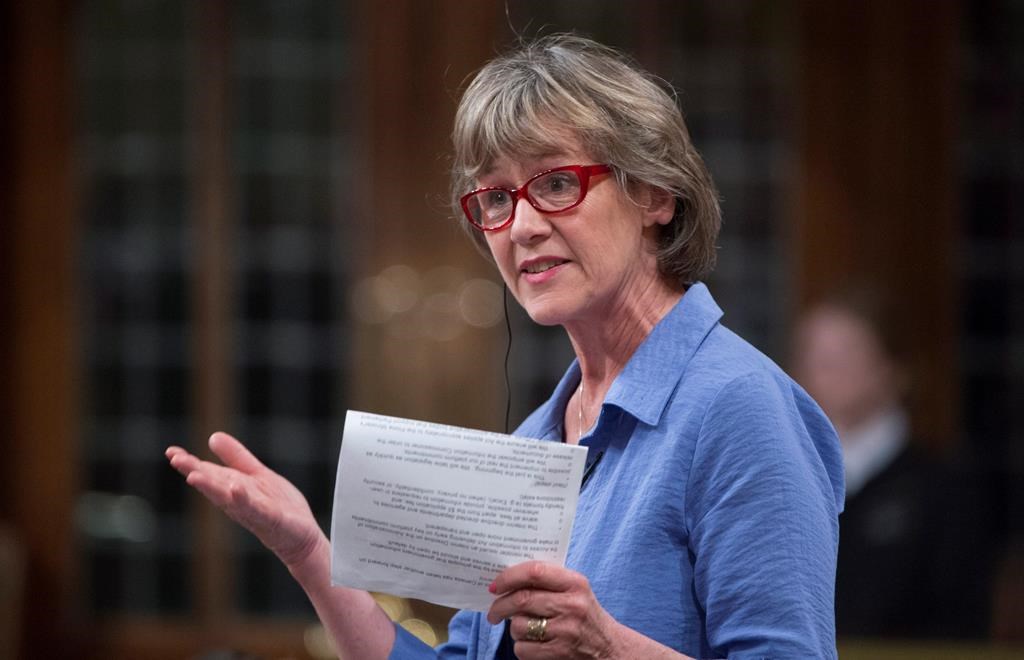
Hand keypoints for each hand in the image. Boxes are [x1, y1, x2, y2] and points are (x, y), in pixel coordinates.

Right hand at [166, 433, 323, 567]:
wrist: (302, 536)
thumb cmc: (278, 505)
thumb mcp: (257, 474)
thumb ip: (237, 458)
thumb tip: (212, 436)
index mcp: (233, 488)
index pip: (209, 474)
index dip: (190, 464)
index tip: (171, 452)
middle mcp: (239, 502)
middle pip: (214, 486)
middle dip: (194, 473)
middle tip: (175, 459)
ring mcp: (255, 512)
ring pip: (230, 499)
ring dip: (212, 488)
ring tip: (194, 475)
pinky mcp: (273, 520)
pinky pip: (258, 510)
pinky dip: (245, 501)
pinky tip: (236, 489)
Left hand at [486, 561, 622, 659]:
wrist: (610, 650)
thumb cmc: (585, 616)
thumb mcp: (576, 592)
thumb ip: (549, 581)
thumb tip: (507, 580)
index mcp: (575, 583)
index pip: (535, 571)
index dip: (509, 576)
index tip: (495, 585)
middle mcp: (572, 605)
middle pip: (522, 600)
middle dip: (500, 606)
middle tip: (493, 612)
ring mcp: (566, 630)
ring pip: (519, 626)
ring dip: (513, 628)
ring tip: (522, 628)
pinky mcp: (560, 653)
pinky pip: (523, 649)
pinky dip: (521, 647)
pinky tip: (532, 644)